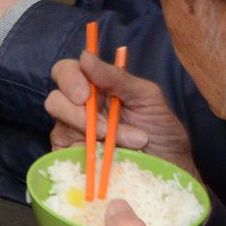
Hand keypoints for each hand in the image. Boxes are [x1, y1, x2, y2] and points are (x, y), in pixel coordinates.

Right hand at [42, 48, 197, 175]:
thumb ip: (118, 77)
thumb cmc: (161, 131)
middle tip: (106, 129)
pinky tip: (109, 160)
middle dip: (80, 116)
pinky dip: (88, 156)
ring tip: (130, 144)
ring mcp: (73, 136)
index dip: (70, 79)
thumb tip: (85, 56)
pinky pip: (64, 155)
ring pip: (59, 129)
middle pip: (55, 100)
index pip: (66, 72)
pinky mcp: (72, 160)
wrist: (170, 169)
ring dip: (94, 137)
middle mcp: (79, 109)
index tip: (85, 95)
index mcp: (96, 87)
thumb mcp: (147, 98)